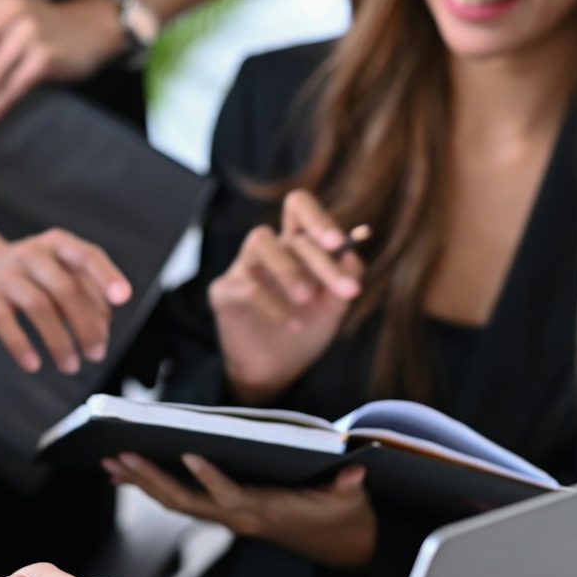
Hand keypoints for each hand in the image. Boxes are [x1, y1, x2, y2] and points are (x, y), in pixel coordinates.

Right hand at [0, 227, 131, 374]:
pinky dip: (21, 345)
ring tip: (70, 366)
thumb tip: (103, 330)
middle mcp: (32, 255)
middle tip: (96, 354)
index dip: (106, 277)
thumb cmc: (25, 273)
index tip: (122, 299)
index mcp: (56, 245)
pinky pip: (4, 322)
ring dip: (59, 341)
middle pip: (65, 289)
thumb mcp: (56, 272)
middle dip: (86, 325)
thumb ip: (83, 294)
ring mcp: (6, 275)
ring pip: (39, 307)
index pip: (86, 256)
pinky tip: (33, 364)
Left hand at [103, 454, 376, 569]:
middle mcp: (236, 517)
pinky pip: (177, 500)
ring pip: (174, 501)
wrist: (334, 539)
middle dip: (151, 479)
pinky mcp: (219, 512)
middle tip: (120, 455)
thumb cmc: (338, 513)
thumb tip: (355, 470)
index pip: (231, 496)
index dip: (211, 479)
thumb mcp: (348, 500)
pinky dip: (149, 485)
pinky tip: (124, 472)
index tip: (189, 455)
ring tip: (110, 460)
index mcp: (263, 512)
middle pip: (185, 501)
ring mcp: (224, 517)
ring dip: (141, 482)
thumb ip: (346, 487)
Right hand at [211, 190, 365, 404]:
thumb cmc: (306, 329)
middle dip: (320, 260)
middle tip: (343, 290)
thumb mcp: (334, 305)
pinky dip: (273, 306)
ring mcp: (243, 267)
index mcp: (294, 244)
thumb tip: (353, 247)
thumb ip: (346, 276)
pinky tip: (294, 326)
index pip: (300, 207)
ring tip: (307, 298)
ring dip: (289, 269)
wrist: (278, 369)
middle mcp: (268, 249)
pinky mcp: (223, 291)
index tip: (339, 243)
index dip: (318, 218)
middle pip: (289, 233)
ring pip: (260, 241)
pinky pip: (247, 287)